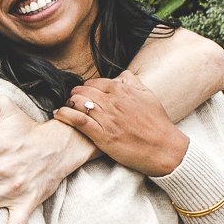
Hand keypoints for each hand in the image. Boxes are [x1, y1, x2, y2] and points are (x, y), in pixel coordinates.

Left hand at [52, 71, 189, 176]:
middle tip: (73, 102)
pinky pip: (77, 120)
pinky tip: (59, 114)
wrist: (164, 148)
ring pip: (78, 102)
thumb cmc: (158, 124)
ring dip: (69, 104)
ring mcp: (107, 118)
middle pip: (83, 91)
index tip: (84, 94)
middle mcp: (113, 101)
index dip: (86, 88)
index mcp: (123, 90)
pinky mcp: (102, 135)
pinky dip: (65, 115)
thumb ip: (133, 82)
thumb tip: (120, 75)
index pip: (94, 82)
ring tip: (67, 108)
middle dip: (75, 95)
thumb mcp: (148, 95)